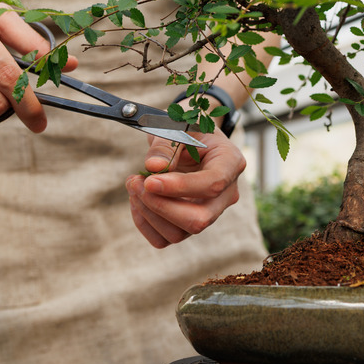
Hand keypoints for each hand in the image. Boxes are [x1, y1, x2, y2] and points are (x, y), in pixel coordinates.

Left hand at [125, 130, 246, 247]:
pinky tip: (137, 200)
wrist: (189, 137)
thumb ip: (166, 145)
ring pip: (179, 233)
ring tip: (133, 184)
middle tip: (136, 182)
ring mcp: (209, 212)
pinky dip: (145, 223)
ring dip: (148, 213)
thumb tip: (153, 167)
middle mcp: (225, 194)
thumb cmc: (186, 128)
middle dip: (161, 206)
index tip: (149, 180)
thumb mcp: (177, 125)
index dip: (179, 187)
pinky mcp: (189, 223)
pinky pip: (165, 238)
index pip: (212, 185)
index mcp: (230, 163)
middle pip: (199, 220)